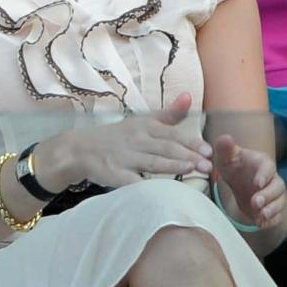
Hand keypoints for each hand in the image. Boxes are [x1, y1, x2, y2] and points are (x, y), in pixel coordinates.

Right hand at [62, 93, 212, 189]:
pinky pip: (131, 181)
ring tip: (190, 169)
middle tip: (208, 164)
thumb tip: (189, 95)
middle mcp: (135, 140)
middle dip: (187, 155)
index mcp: (143, 127)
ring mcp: (124, 157)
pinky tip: (159, 191)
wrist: (78, 149)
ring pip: (151, 162)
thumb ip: (168, 114)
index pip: (170, 134)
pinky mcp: (113, 174)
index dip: (190, 141)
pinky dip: (145, 186)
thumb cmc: (116, 137)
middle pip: (164, 147)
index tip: (209, 149)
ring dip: (172, 165)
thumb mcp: (141, 121)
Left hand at [211, 136, 286, 230]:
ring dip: (271, 210)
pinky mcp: (273, 207)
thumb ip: (225, 149)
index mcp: (262, 163)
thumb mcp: (226, 158)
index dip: (265, 175)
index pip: (269, 167)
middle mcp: (272, 179)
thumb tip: (225, 137)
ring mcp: (274, 194)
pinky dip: (270, 221)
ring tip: (260, 216)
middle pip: (278, 187)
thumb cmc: (233, 166)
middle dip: (268, 196)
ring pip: (280, 202)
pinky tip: (260, 224)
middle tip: (255, 202)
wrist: (239, 182)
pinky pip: (277, 215)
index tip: (257, 183)